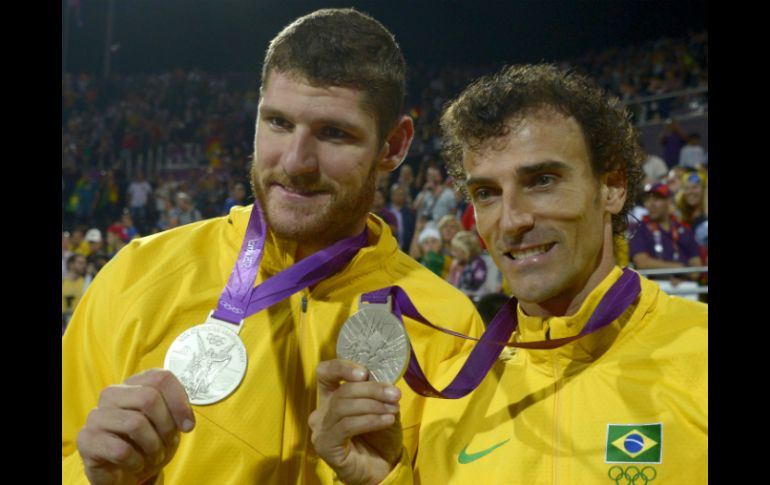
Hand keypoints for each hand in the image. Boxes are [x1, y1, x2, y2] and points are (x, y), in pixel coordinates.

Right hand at [76, 369, 194, 484]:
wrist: (122, 471)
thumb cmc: (146, 443)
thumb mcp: (166, 424)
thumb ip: (176, 411)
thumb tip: (186, 419)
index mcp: (133, 384)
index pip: (160, 378)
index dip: (180, 402)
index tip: (188, 425)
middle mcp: (112, 394)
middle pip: (149, 398)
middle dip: (167, 426)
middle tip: (168, 443)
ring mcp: (96, 416)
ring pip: (135, 423)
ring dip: (153, 446)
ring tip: (155, 456)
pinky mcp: (87, 440)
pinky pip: (121, 450)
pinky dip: (137, 461)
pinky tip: (137, 464)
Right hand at [309, 360, 402, 484]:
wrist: (383, 469)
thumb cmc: (380, 437)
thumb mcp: (381, 408)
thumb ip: (376, 392)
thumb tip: (382, 378)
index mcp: (331, 397)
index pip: (325, 373)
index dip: (342, 367)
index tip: (365, 372)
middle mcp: (322, 411)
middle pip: (342, 391)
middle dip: (372, 390)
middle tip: (394, 394)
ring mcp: (321, 429)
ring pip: (343, 407)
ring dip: (373, 405)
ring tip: (393, 409)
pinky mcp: (325, 445)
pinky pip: (346, 426)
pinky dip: (369, 420)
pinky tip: (386, 420)